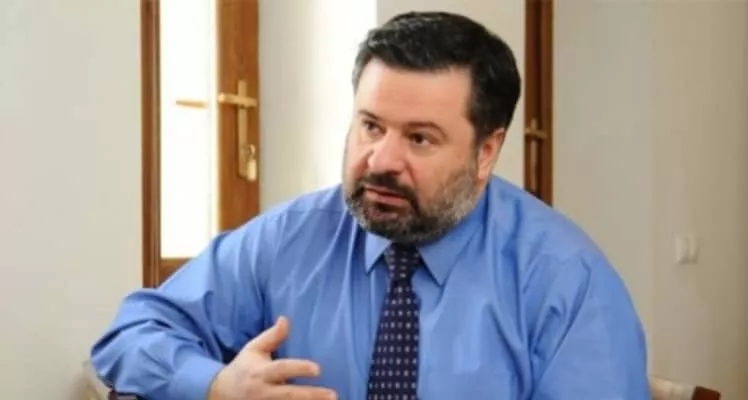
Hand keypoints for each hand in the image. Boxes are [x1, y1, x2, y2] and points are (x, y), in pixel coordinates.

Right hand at [208, 316, 336, 399]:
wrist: (220, 393)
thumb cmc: (243, 367)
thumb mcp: (254, 349)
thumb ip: (272, 336)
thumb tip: (285, 319)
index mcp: (261, 372)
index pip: (282, 369)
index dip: (299, 369)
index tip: (318, 369)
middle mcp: (262, 392)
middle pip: (288, 395)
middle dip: (310, 396)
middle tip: (333, 395)